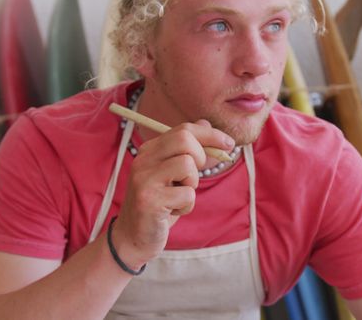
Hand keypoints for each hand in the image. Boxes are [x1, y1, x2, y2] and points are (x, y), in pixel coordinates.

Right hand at [112, 120, 234, 268]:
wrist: (133, 237)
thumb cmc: (159, 205)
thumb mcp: (173, 174)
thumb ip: (187, 150)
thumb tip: (206, 124)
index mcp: (149, 151)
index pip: (184, 129)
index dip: (211, 135)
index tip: (229, 144)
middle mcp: (143, 160)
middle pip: (185, 140)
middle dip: (200, 158)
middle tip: (191, 179)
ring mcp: (144, 179)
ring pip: (188, 165)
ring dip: (192, 185)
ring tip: (178, 197)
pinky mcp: (149, 200)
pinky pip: (187, 194)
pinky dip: (187, 206)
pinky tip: (172, 212)